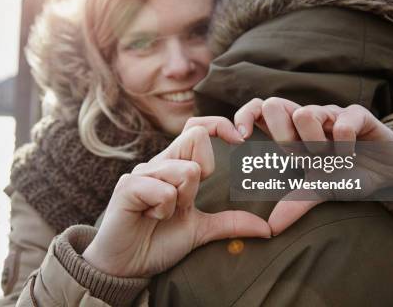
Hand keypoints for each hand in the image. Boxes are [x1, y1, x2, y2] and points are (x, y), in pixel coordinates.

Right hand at [82, 125, 270, 277]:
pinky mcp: (128, 187)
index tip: (240, 140)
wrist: (125, 265)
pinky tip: (150, 218)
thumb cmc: (159, 241)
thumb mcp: (201, 230)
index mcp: (176, 166)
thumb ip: (231, 223)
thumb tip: (267, 228)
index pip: (199, 127)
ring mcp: (142, 172)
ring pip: (186, 170)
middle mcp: (160, 162)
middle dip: (203, 171)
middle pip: (195, 136)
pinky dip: (164, 210)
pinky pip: (164, 191)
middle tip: (188, 200)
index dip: (221, 125)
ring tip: (164, 215)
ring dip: (183, 200)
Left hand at [234, 98, 392, 234]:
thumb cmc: (349, 175)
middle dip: (281, 134)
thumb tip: (270, 228)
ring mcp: (331, 114)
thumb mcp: (320, 191)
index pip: (258, 108)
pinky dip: (344, 144)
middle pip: (275, 104)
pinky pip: (342, 123)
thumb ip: (295, 204)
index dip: (244, 117)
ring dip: (313, 141)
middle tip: (297, 156)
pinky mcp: (358, 114)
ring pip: (306, 113)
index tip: (240, 140)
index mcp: (292, 132)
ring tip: (327, 157)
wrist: (390, 172)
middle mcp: (308, 118)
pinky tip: (350, 154)